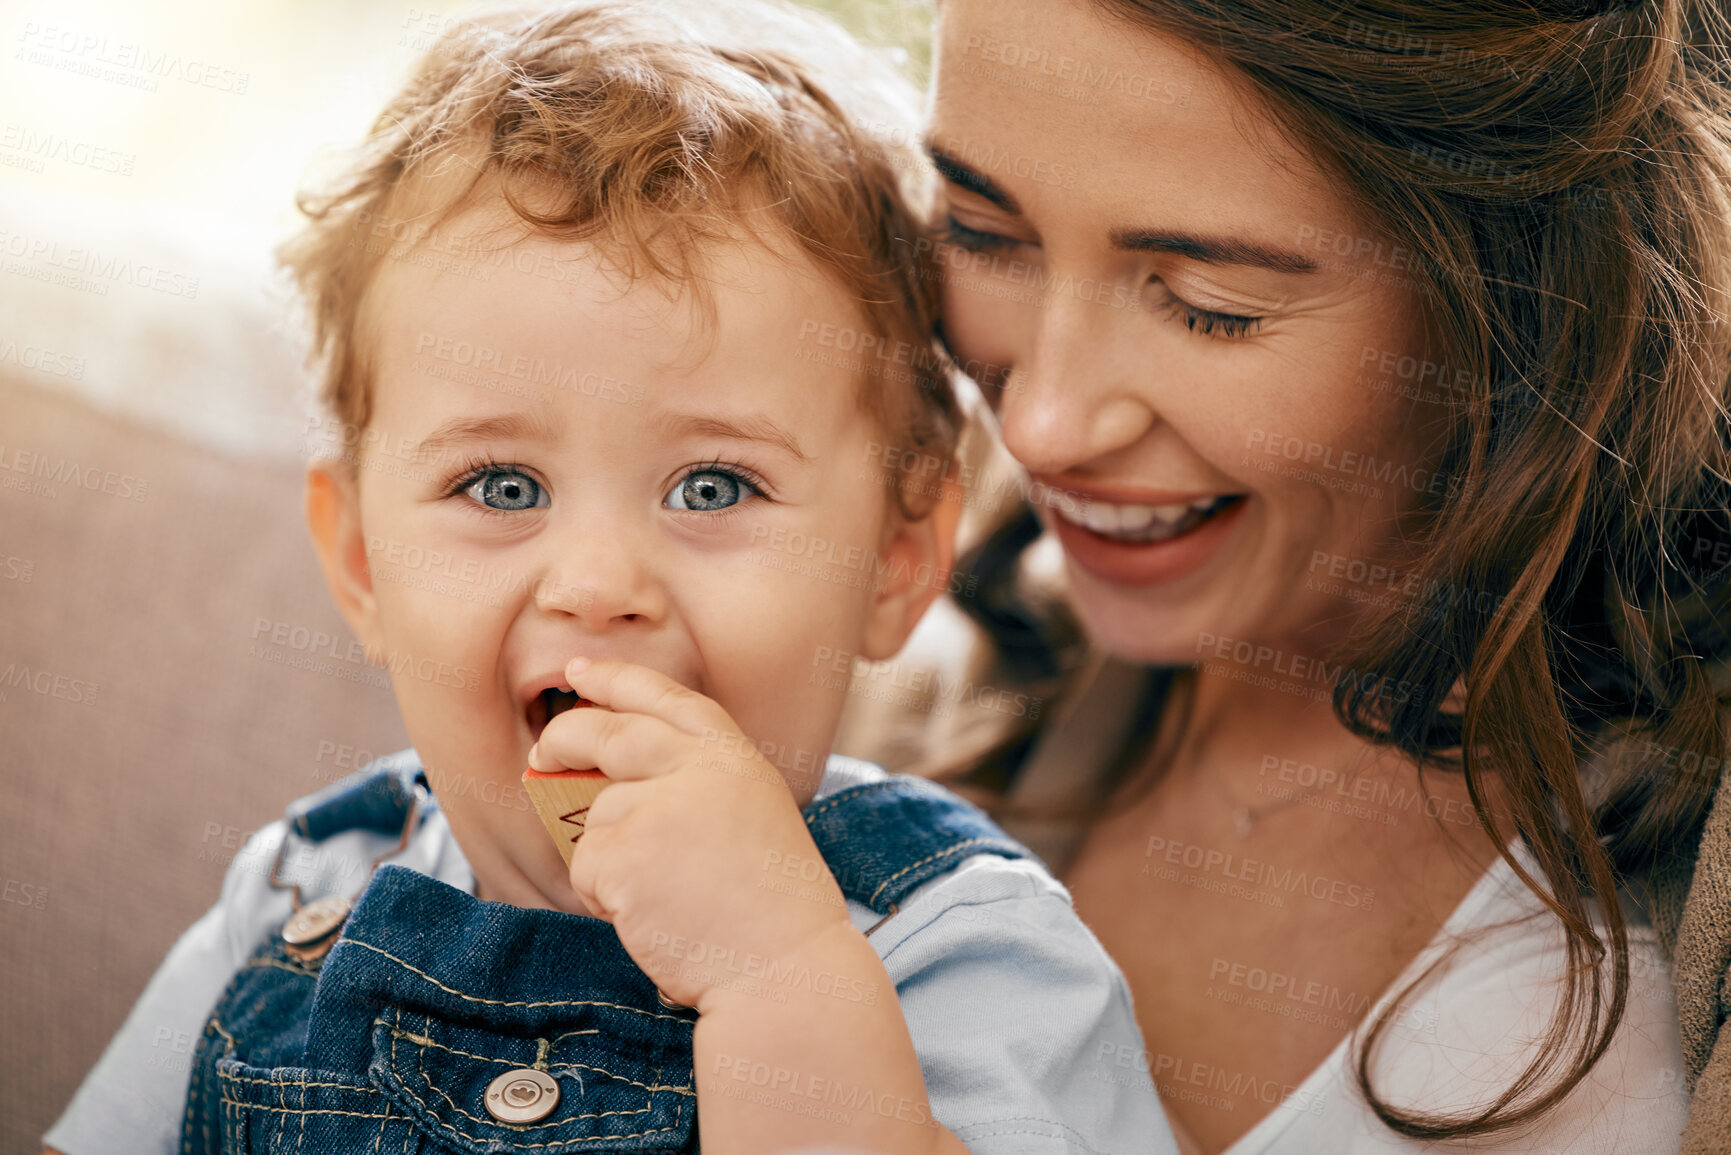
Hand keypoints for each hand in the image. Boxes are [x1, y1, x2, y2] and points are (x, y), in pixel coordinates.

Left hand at [529, 657, 854, 1011]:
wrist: (784, 968)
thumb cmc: (772, 911)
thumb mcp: (750, 817)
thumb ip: (694, 785)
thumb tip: (610, 783)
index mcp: (734, 757)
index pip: (666, 698)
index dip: (617, 680)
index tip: (580, 671)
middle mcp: (697, 768)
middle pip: (607, 732)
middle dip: (564, 738)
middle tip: (542, 751)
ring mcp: (658, 806)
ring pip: (595, 817)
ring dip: (608, 859)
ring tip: (663, 897)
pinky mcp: (624, 852)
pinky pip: (586, 867)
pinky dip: (603, 897)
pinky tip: (651, 916)